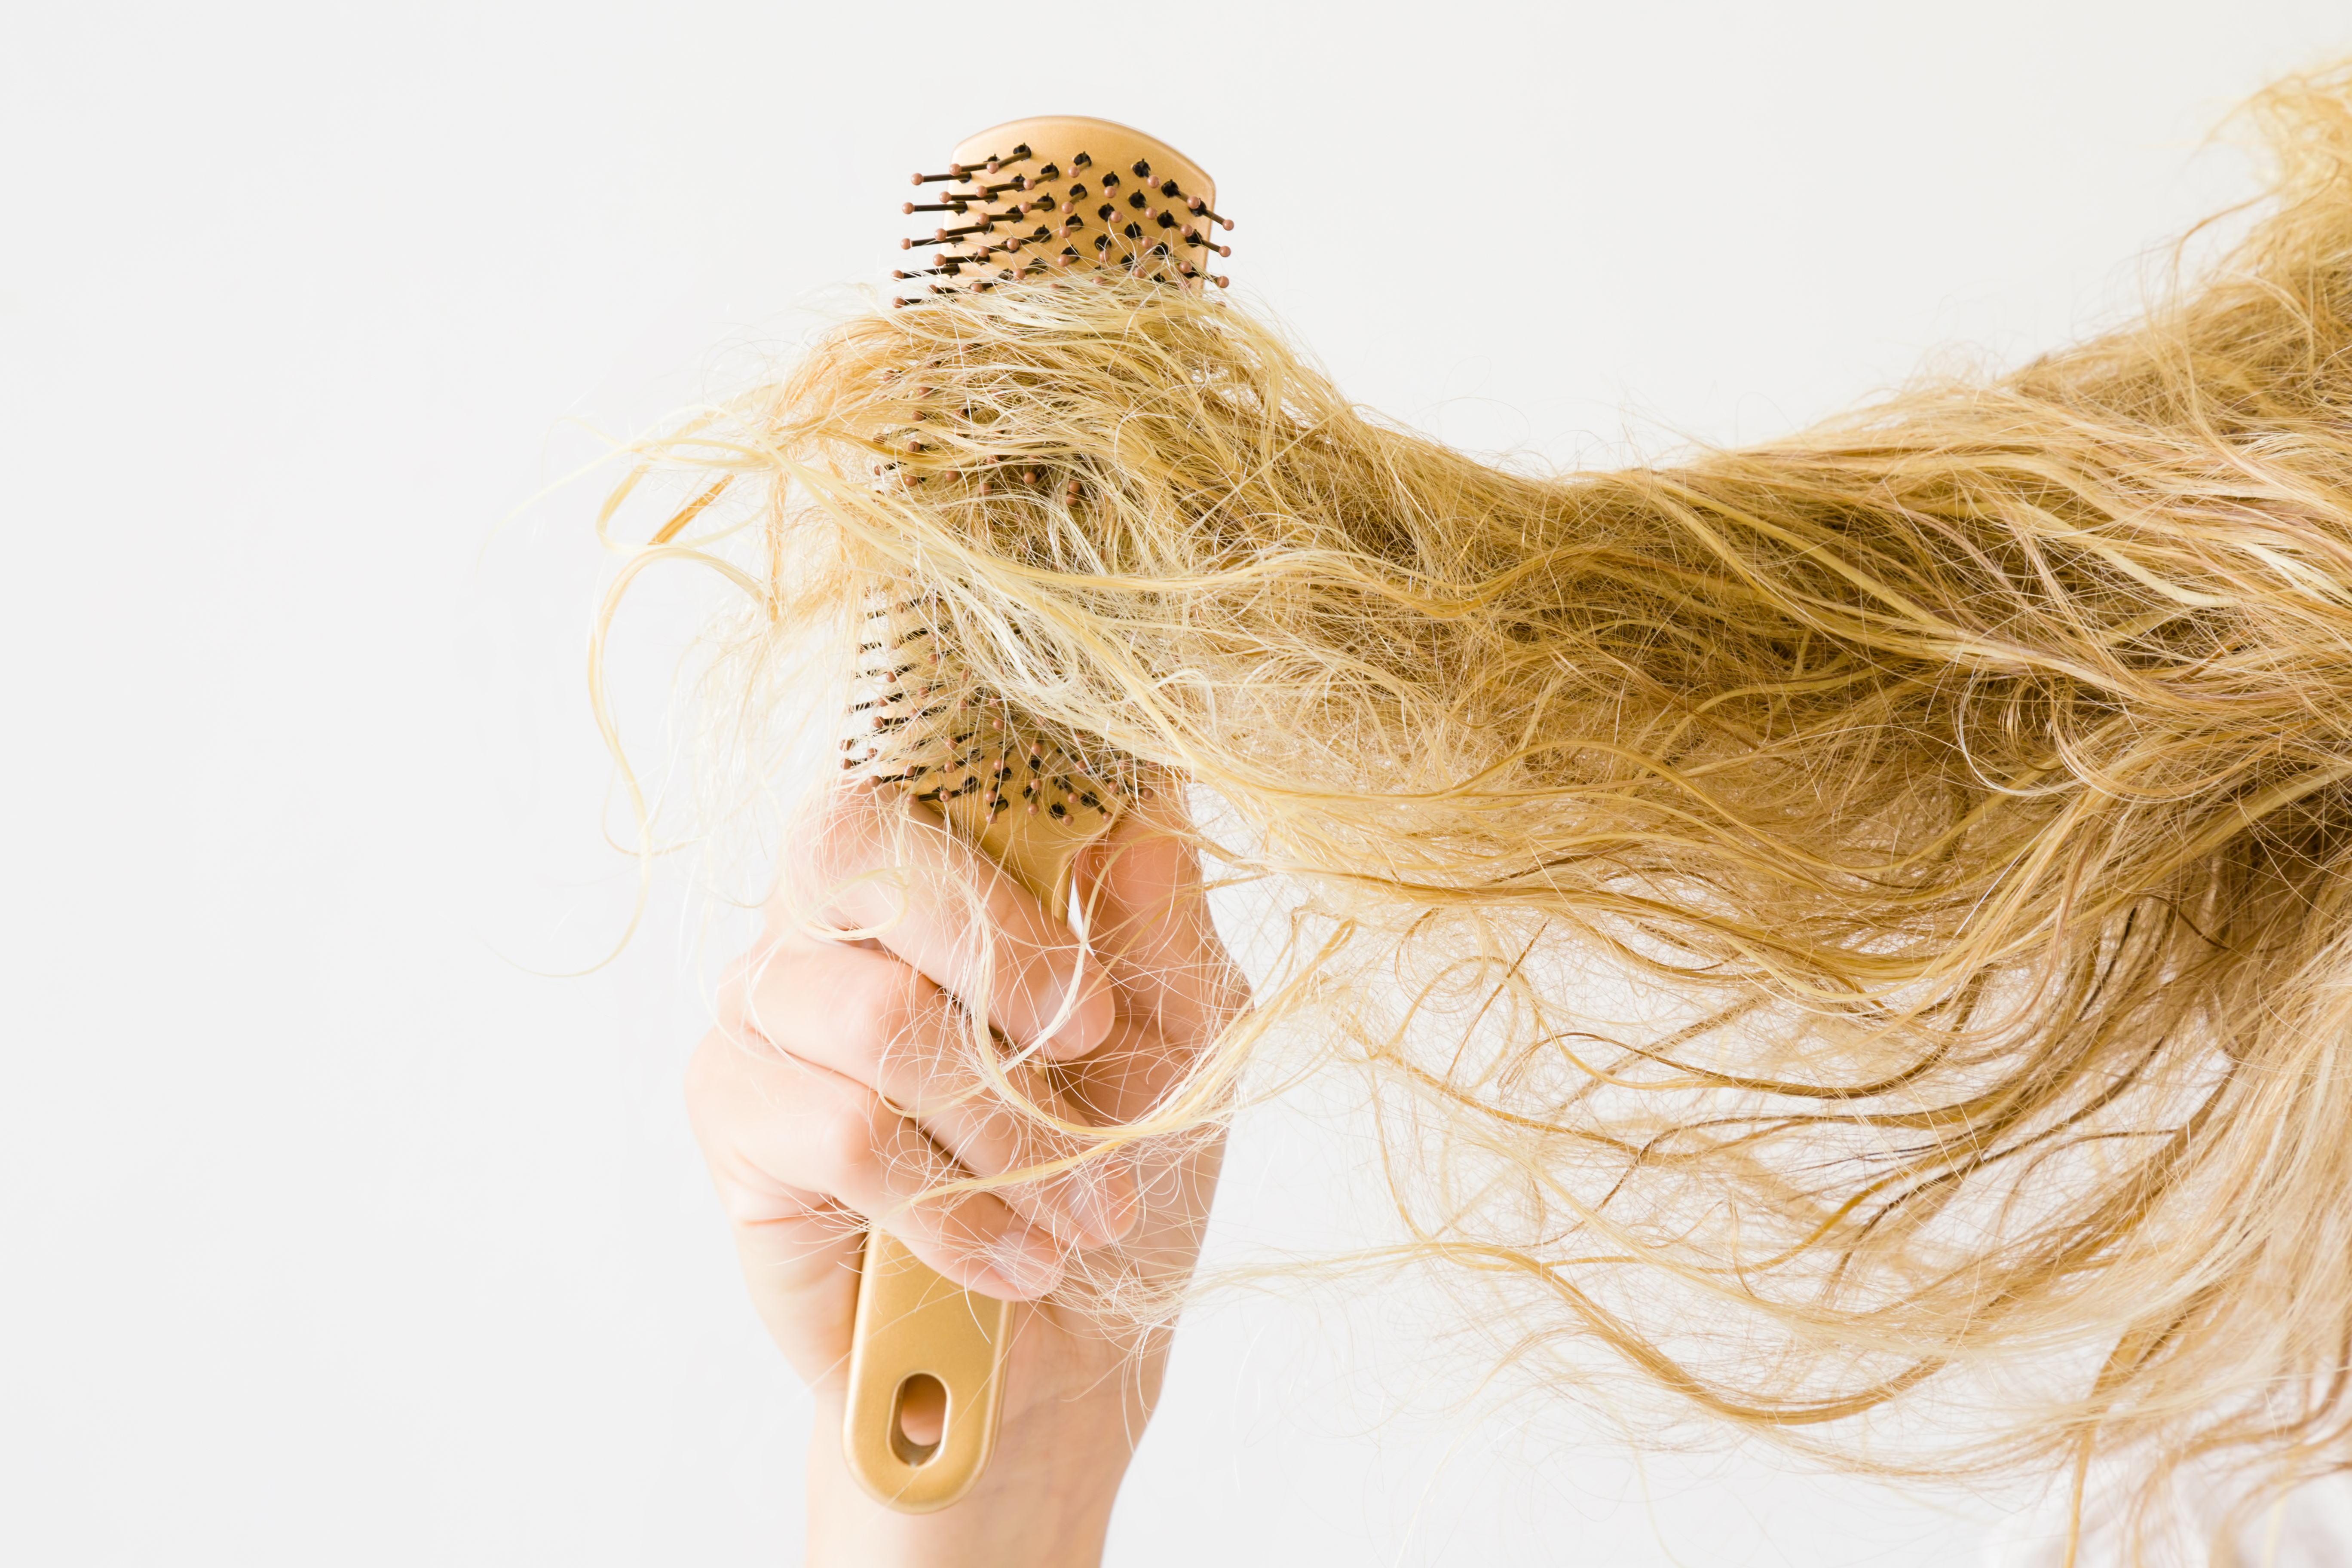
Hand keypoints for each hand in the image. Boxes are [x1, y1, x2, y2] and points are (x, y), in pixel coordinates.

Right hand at [686, 786, 1244, 1567]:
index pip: (920, 765)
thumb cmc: (1111, 1172)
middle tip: (1093, 1047)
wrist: (1052, 1355)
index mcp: (931, 866)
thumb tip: (1147, 807)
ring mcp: (764, 1011)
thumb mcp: (1182, 1044)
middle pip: (850, 843)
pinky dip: (951, 1202)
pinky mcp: (737, 1121)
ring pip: (870, 1012)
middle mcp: (826, 917)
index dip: (1011, 828)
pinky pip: (842, 1131)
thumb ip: (1160, 922)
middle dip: (996, 949)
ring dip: (1002, 1123)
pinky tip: (1012, 1256)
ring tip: (1077, 1204)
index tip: (1106, 954)